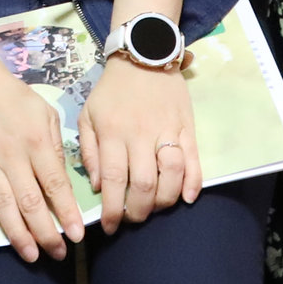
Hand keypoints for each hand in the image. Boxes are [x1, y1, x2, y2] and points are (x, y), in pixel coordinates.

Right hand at [0, 51, 83, 262]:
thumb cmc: (14, 97)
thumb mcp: (46, 113)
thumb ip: (56, 146)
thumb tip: (63, 179)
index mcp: (35, 142)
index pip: (55, 185)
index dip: (66, 213)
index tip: (78, 235)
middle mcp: (11, 156)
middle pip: (30, 202)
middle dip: (46, 233)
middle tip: (58, 253)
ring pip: (2, 206)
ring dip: (18, 234)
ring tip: (31, 255)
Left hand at [78, 56, 197, 230]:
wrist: (143, 56)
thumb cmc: (111, 90)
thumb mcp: (87, 115)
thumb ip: (89, 151)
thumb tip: (99, 186)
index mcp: (112, 132)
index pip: (114, 180)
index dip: (113, 209)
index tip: (109, 227)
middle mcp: (140, 134)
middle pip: (144, 184)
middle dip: (138, 211)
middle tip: (133, 219)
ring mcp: (167, 131)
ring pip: (171, 175)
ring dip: (164, 201)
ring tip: (155, 208)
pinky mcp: (187, 127)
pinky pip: (194, 159)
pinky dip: (193, 183)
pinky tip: (186, 198)